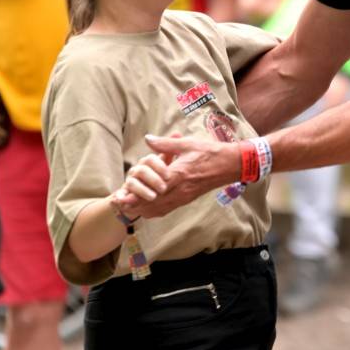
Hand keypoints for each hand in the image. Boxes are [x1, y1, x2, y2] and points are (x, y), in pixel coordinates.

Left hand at [118, 136, 240, 216]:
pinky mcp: (187, 199)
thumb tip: (147, 139)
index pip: (154, 188)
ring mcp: (184, 197)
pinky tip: (147, 209)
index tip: (123, 196)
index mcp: (179, 174)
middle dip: (135, 204)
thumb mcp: (187, 144)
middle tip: (119, 204)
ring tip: (128, 207)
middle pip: (153, 202)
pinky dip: (155, 210)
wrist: (230, 165)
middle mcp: (181, 190)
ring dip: (143, 209)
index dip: (137, 194)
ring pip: (159, 208)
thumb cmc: (210, 152)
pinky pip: (168, 209)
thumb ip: (165, 144)